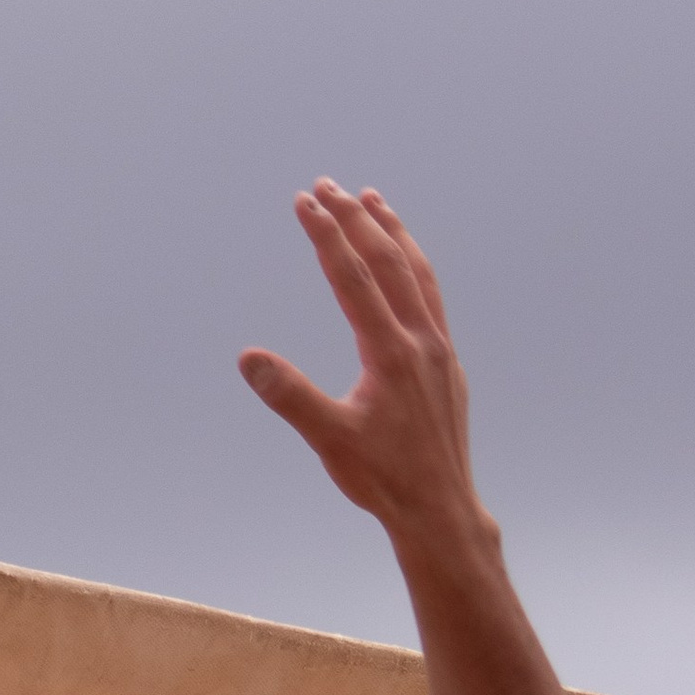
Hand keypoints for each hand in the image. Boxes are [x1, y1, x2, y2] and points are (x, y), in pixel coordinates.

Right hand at [238, 181, 481, 552]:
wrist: (440, 508)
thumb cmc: (383, 478)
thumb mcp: (329, 440)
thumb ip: (290, 396)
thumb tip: (249, 358)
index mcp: (390, 353)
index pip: (354, 278)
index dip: (327, 236)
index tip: (304, 201)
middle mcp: (421, 340)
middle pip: (388, 263)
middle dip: (355, 220)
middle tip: (327, 186)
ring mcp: (438, 349)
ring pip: (418, 274)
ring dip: (393, 233)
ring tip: (373, 200)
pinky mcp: (445, 363)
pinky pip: (431, 297)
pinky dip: (413, 266)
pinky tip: (404, 265)